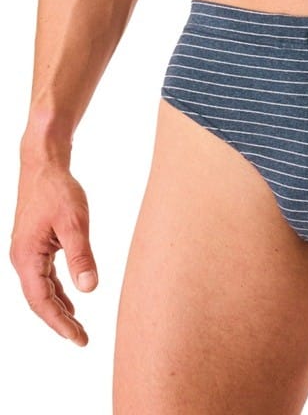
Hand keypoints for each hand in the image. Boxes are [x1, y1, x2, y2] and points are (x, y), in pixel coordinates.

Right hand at [9, 156, 97, 345]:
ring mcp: (26, 252)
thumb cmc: (58, 190)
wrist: (43, 165)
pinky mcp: (34, 245)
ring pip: (41, 289)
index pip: (41, 301)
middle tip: (82, 339)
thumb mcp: (74, 223)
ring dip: (58, 307)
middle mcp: (22, 258)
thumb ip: (81, 256)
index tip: (78, 338)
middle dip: (60, 321)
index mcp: (27, 257)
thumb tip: (89, 289)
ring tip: (78, 326)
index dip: (59, 323)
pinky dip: (57, 290)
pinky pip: (44, 276)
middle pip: (39, 300)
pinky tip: (70, 298)